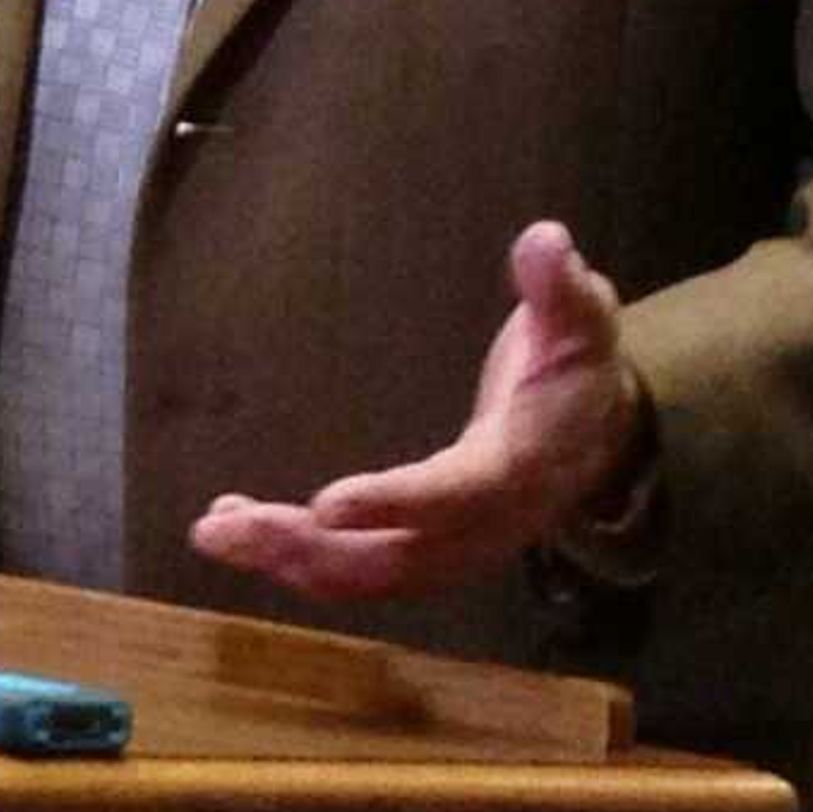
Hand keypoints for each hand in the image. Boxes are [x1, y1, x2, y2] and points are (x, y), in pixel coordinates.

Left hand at [189, 220, 650, 602]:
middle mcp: (487, 525)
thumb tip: (545, 237)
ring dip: (291, 558)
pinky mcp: (432, 549)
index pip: (458, 493)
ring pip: (372, 574)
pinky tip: (241, 529)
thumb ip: (560, 285)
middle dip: (310, 546)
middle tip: (226, 529)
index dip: (396, 502)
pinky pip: (364, 570)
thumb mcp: (580, 317)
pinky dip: (303, 558)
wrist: (597, 432)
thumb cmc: (577, 363)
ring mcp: (458, 547)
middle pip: (399, 555)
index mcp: (520, 466)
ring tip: (215, 532)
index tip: (326, 503)